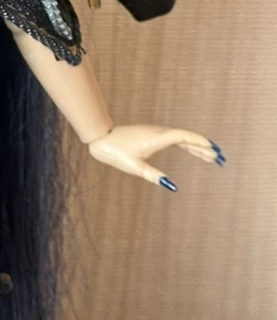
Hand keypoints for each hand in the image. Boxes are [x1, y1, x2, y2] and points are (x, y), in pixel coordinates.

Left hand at [86, 125, 224, 190]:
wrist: (100, 137)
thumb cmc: (115, 152)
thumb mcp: (134, 168)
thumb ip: (154, 176)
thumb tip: (172, 187)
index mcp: (156, 139)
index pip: (184, 137)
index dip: (200, 143)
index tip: (214, 151)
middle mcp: (158, 133)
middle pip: (187, 138)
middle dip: (204, 148)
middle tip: (221, 158)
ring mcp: (155, 132)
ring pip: (181, 138)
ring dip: (196, 146)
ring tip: (212, 156)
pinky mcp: (152, 134)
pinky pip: (173, 138)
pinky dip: (185, 144)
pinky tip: (192, 149)